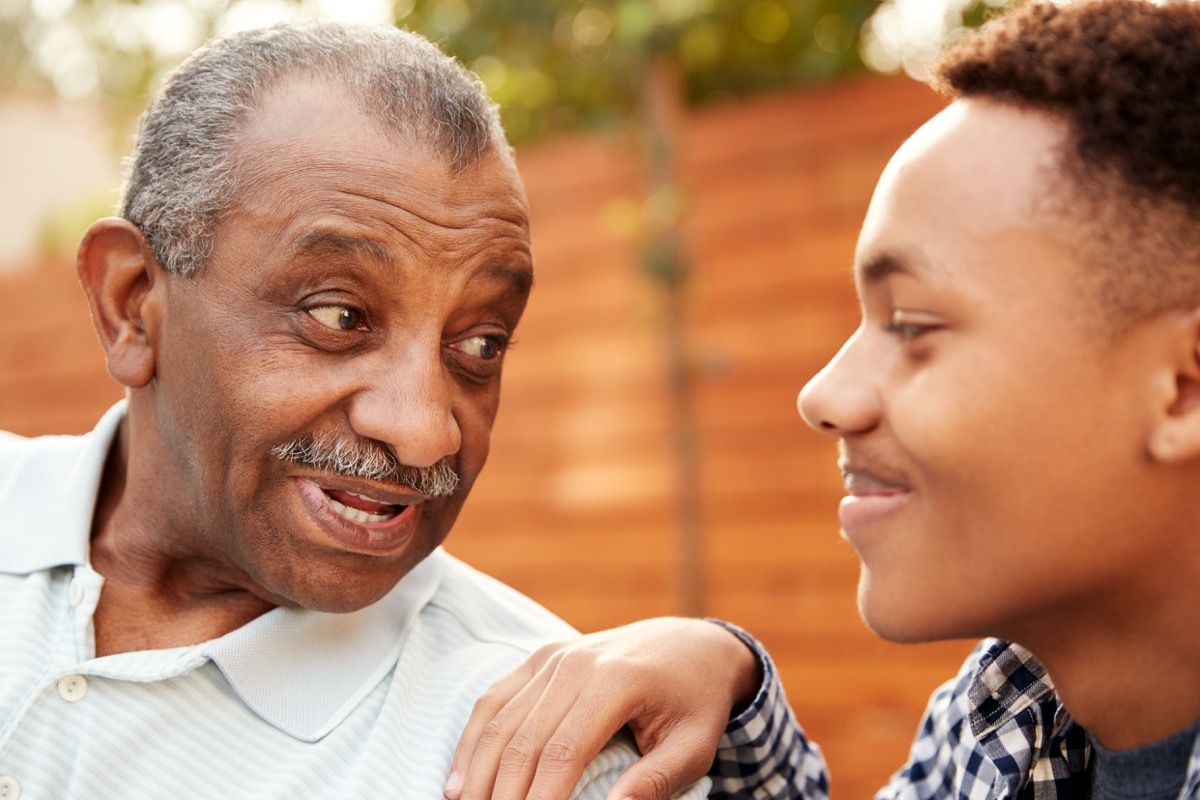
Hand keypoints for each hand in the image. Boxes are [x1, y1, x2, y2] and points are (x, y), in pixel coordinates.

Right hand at [444, 617, 760, 799]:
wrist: (695, 644)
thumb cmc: (698, 702)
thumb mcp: (694, 746)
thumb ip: (652, 783)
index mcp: (616, 681)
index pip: (562, 753)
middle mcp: (575, 663)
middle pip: (522, 741)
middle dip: (503, 796)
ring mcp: (553, 656)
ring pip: (500, 721)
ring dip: (478, 775)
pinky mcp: (540, 657)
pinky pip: (495, 699)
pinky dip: (473, 741)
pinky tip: (460, 782)